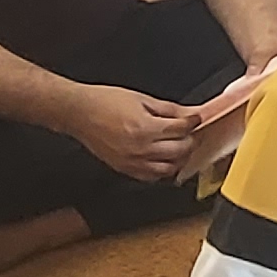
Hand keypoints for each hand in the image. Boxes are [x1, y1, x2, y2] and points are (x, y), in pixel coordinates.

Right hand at [62, 85, 197, 180]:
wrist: (79, 112)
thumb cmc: (104, 102)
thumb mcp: (142, 99)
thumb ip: (169, 110)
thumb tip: (189, 113)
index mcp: (145, 128)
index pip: (182, 130)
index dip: (193, 123)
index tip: (196, 119)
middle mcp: (140, 148)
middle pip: (180, 151)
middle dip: (190, 140)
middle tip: (191, 133)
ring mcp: (132, 162)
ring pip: (169, 169)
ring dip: (179, 158)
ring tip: (179, 146)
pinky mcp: (125, 169)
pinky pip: (151, 177)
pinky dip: (162, 170)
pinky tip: (162, 159)